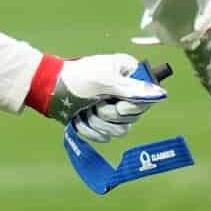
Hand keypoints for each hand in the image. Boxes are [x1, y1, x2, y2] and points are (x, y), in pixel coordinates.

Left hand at [47, 54, 167, 144]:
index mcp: (129, 75)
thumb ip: (133, 90)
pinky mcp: (99, 121)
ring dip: (98, 124)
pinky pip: (105, 136)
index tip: (118, 104)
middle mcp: (124, 91)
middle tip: (95, 104)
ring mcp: (111, 107)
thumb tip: (161, 93)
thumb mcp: (105, 81)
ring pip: (120, 130)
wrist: (48, 90)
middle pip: (133, 117)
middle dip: (110, 115)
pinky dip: (90, 130)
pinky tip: (79, 120)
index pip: (147, 98)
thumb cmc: (76, 79)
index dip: (132, 106)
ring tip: (85, 112)